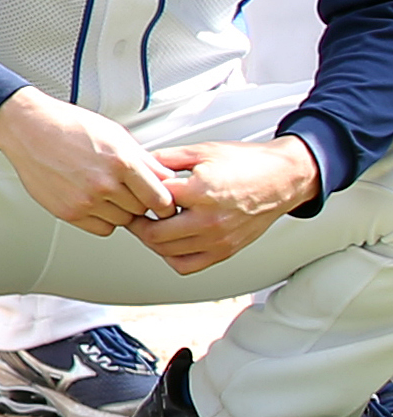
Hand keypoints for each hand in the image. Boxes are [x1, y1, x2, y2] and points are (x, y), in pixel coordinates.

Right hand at [0, 87, 175, 235]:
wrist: (27, 128)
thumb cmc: (68, 125)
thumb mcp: (115, 133)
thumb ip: (144, 159)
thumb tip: (166, 179)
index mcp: (121, 161)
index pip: (161, 199)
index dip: (165, 202)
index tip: (162, 202)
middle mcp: (104, 183)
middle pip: (142, 210)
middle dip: (140, 202)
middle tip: (127, 189)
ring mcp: (85, 200)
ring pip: (122, 221)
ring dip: (120, 210)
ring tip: (105, 190)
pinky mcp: (68, 212)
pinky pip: (102, 228)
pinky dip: (102, 218)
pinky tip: (93, 200)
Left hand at [130, 137, 324, 273]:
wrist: (282, 178)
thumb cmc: (247, 163)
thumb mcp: (201, 151)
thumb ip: (165, 158)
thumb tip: (137, 164)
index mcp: (201, 193)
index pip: (152, 201)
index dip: (138, 194)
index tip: (133, 191)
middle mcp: (210, 221)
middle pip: (155, 234)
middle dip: (138, 223)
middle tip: (133, 212)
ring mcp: (219, 240)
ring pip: (167, 252)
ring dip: (152, 240)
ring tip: (150, 224)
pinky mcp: (227, 251)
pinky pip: (188, 265)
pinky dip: (172, 256)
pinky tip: (171, 240)